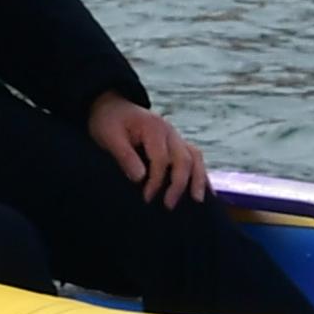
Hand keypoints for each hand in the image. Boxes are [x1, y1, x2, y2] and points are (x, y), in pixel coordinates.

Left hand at [85, 90, 207, 207]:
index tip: (146, 198)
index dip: (155, 181)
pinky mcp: (176, 144)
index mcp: (153, 127)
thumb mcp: (108, 135)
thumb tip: (140, 178)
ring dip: (198, 179)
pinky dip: (201, 174)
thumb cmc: (108, 122)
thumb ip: (124, 155)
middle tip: (168, 206)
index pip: (161, 158)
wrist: (111, 107)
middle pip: (183, 159)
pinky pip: (195, 158)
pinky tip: (206, 191)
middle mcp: (169, 131)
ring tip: (197, 201)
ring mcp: (175, 137)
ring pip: (195, 157)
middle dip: (178, 184)